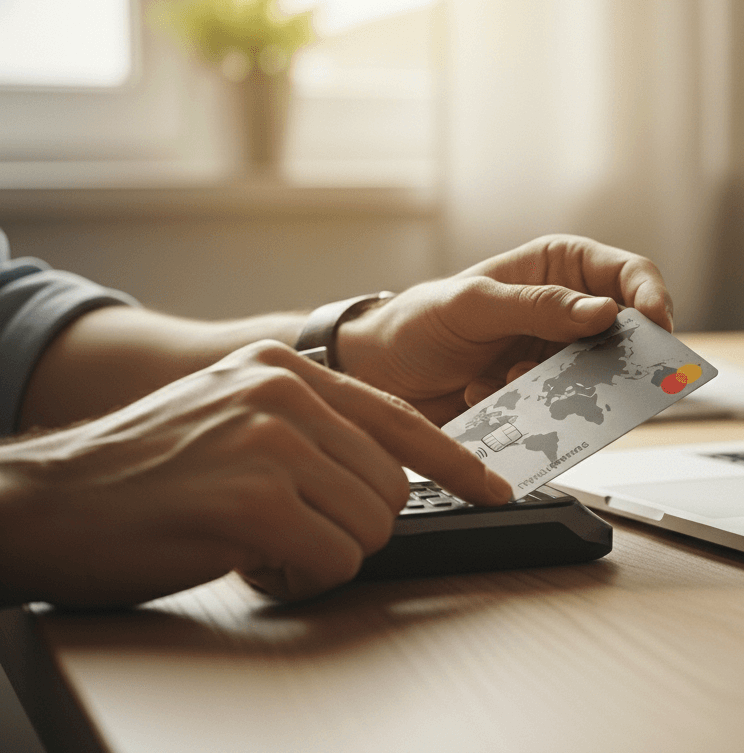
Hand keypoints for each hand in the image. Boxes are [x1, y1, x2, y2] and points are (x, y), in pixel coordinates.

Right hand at [0, 341, 511, 607]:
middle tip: (288, 534)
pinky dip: (301, 579)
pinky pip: (335, 561)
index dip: (456, 462)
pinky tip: (249, 562)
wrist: (44, 501)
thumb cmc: (138, 474)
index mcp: (285, 369)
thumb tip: (384, 474)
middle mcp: (285, 392)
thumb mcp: (230, 418)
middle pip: (392, 486)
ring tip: (260, 544)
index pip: (401, 418)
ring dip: (324, 556)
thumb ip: (307, 430)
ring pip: (372, 526)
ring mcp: (270, 440)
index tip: (493, 488)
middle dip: (352, 527)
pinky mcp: (254, 498)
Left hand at [337, 235, 672, 423]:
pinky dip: (547, 410)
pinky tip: (501, 396)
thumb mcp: (474, 305)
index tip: (657, 325)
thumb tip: (602, 311)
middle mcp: (568, 310)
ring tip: (516, 381)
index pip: (629, 274)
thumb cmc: (417, 322)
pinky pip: (573, 410)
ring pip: (603, 377)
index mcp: (559, 267)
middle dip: (617, 355)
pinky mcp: (544, 397)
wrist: (377, 376)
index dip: (652, 297)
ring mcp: (558, 356)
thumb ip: (538, 307)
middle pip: (629, 331)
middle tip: (602, 373)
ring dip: (570, 387)